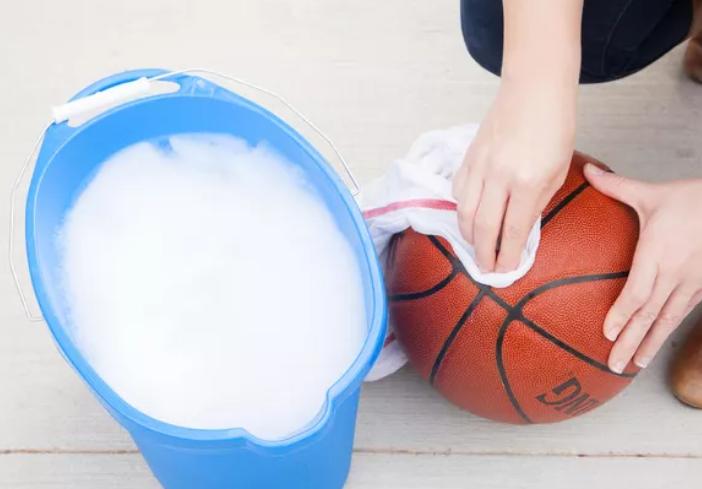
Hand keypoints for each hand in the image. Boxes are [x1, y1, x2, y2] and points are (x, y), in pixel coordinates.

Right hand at [452, 78, 575, 271]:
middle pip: (482, 226)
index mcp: (528, 180)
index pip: (513, 229)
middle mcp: (499, 176)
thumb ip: (537, 202)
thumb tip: (519, 228)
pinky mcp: (468, 156)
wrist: (535, 87)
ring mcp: (479, 165)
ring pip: (464, 211)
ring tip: (476, 248)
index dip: (507, 255)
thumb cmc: (556, 126)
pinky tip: (468, 217)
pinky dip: (461, 209)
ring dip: (468, 236)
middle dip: (483, 253)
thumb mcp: (558, 170)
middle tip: (486, 270)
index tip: (505, 271)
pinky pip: (458, 190)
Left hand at [585, 164, 701, 371]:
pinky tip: (658, 343)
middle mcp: (675, 274)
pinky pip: (684, 313)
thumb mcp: (653, 193)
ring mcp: (693, 283)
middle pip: (649, 314)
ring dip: (650, 343)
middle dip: (630, 341)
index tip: (606, 333)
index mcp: (657, 253)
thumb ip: (616, 186)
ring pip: (668, 319)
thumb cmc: (694, 200)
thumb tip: (586, 170)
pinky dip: (669, 330)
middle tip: (613, 364)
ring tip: (634, 365)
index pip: (636, 292)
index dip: (622, 315)